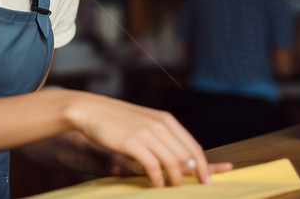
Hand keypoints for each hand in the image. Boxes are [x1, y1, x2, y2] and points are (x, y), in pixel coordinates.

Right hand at [67, 92, 231, 186]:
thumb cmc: (118, 120)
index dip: (203, 165)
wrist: (92, 110)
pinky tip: (157, 186)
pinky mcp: (133, 142)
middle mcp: (160, 125)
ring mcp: (147, 133)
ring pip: (173, 162)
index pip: (193, 146)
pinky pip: (153, 166)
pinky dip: (158, 180)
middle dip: (192, 175)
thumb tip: (180, 157)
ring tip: (174, 190)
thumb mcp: (145, 122)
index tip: (207, 179)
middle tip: (193, 189)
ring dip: (176, 180)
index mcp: (166, 120)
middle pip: (186, 156)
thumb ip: (162, 136)